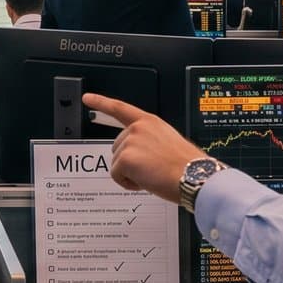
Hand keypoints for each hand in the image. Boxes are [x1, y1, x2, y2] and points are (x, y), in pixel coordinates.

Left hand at [82, 94, 208, 203]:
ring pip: (117, 163)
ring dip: (131, 173)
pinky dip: (128, 183)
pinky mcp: (125, 158)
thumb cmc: (187, 165)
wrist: (194, 176)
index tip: (87, 98)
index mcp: (150, 122)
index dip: (102, 102)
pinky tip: (146, 181)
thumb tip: (139, 153)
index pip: (120, 108)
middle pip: (117, 147)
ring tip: (153, 174)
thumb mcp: (168, 142)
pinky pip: (116, 175)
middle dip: (129, 161)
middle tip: (152, 168)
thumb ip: (149, 140)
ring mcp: (130, 142)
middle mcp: (138, 128)